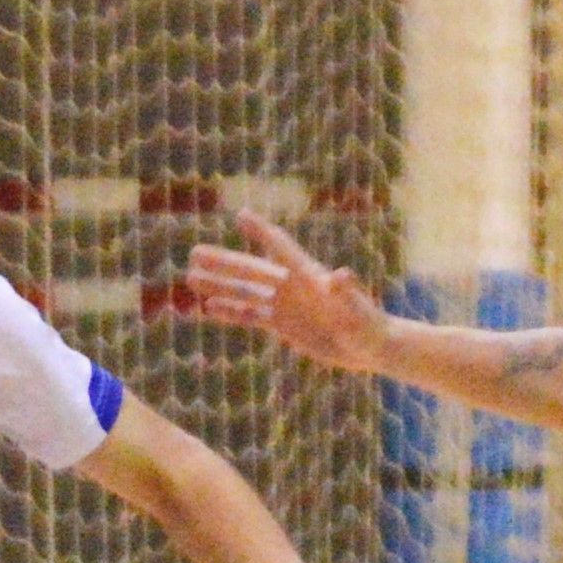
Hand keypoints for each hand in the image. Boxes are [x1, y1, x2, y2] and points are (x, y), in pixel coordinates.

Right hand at [186, 212, 393, 373]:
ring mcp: (285, 305)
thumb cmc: (369, 326)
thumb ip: (347, 293)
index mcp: (308, 276)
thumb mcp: (357, 310)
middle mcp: (292, 286)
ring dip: (219, 285)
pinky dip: (230, 311)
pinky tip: (209, 308)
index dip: (261, 232)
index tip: (240, 215)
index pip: (280, 248)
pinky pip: (250, 315)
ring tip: (191, 279)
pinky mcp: (283, 324)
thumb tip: (340, 275)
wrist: (372, 347)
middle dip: (224, 262)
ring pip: (245, 292)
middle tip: (194, 253)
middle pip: (251, 270)